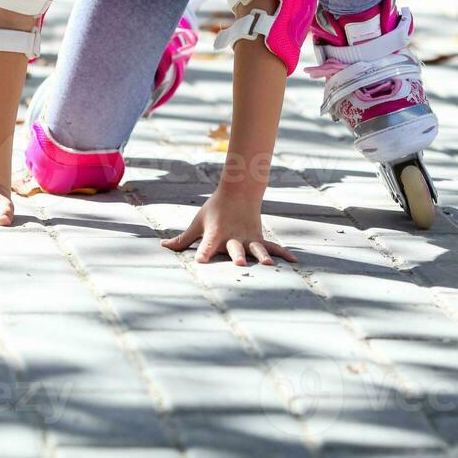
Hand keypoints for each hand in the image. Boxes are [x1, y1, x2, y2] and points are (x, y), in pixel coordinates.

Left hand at [161, 188, 296, 265]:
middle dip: (236, 256)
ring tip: (269, 265)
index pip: (207, 245)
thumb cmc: (214, 210)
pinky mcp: (259, 239)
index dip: (203, 253)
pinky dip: (284, 254)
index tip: (199, 261)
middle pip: (235, 248)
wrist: (238, 192)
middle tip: (238, 263)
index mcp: (215, 234)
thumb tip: (163, 247)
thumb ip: (182, 239)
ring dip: (262, 256)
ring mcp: (248, 238)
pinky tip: (295, 262)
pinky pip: (273, 247)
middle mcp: (233, 238)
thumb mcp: (197, 223)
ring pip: (256, 249)